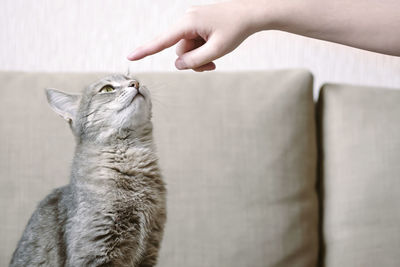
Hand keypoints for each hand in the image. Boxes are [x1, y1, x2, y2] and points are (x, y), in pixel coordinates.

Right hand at [127, 1, 258, 71]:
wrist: (251, 13)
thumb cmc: (236, 29)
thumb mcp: (216, 50)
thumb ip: (195, 60)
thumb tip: (178, 65)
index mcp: (188, 23)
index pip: (162, 40)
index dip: (146, 50)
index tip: (130, 56)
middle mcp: (187, 20)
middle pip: (179, 50)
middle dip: (193, 61)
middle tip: (212, 67)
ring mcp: (192, 21)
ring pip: (187, 49)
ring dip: (199, 57)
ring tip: (216, 59)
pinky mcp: (198, 24)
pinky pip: (194, 42)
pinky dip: (202, 50)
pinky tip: (215, 50)